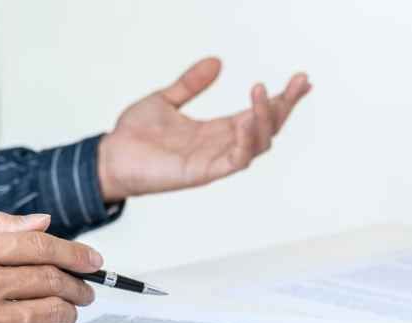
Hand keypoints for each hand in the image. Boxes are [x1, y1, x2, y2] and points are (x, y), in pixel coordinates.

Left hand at [97, 57, 311, 199]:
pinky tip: (247, 119)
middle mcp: (222, 145)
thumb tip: (217, 61)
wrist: (110, 157)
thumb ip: (191, 83)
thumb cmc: (134, 136)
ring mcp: (215, 160)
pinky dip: (247, 142)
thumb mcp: (166, 99)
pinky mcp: (204, 173)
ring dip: (267, 120)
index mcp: (217, 130)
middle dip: (286, 106)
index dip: (282, 99)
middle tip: (300, 82)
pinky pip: (236, 160)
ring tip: (265, 93)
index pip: (258, 113)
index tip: (301, 80)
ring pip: (258, 144)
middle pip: (267, 128)